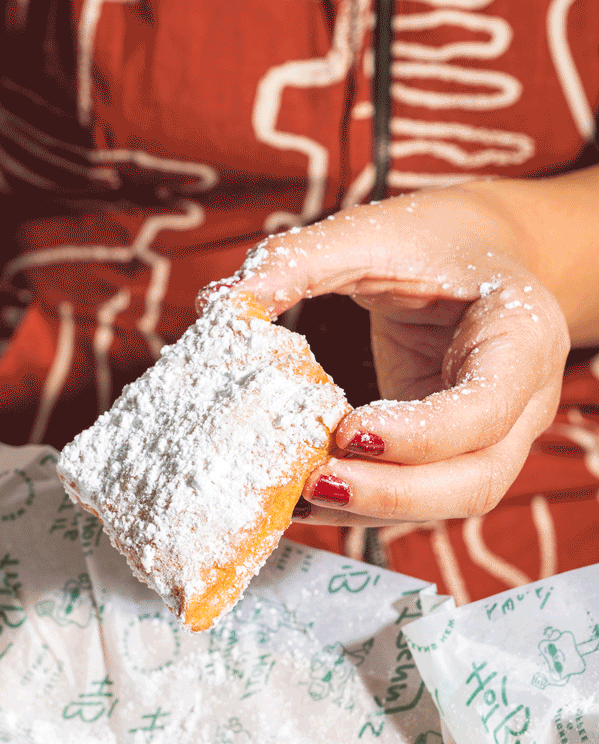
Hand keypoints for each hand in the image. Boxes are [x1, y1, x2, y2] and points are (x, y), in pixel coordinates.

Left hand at [198, 183, 571, 526]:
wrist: (479, 253)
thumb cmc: (435, 241)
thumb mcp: (374, 233)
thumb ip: (301, 261)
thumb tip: (221, 304)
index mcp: (522, 335)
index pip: (487, 407)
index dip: (420, 435)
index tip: (347, 431)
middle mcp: (522, 401)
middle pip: (475, 481)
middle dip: (392, 495)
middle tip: (314, 484)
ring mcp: (494, 439)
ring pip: (447, 503)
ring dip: (371, 510)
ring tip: (296, 499)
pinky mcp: (452, 456)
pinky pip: (416, 496)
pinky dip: (361, 504)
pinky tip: (302, 499)